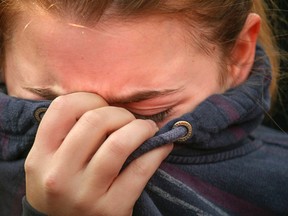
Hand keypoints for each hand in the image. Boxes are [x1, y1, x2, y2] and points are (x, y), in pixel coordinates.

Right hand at [25, 92, 172, 215]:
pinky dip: (157, 150)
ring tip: (147, 129)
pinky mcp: (111, 208)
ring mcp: (85, 194)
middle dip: (120, 113)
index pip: (64, 107)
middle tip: (128, 120)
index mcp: (41, 157)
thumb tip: (106, 104)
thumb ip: (67, 135)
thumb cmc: (62, 189)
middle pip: (95, 120)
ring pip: (119, 143)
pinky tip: (162, 145)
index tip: (104, 106)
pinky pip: (141, 169)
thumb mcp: (50, 163)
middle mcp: (58, 175)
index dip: (90, 98)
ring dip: (141, 128)